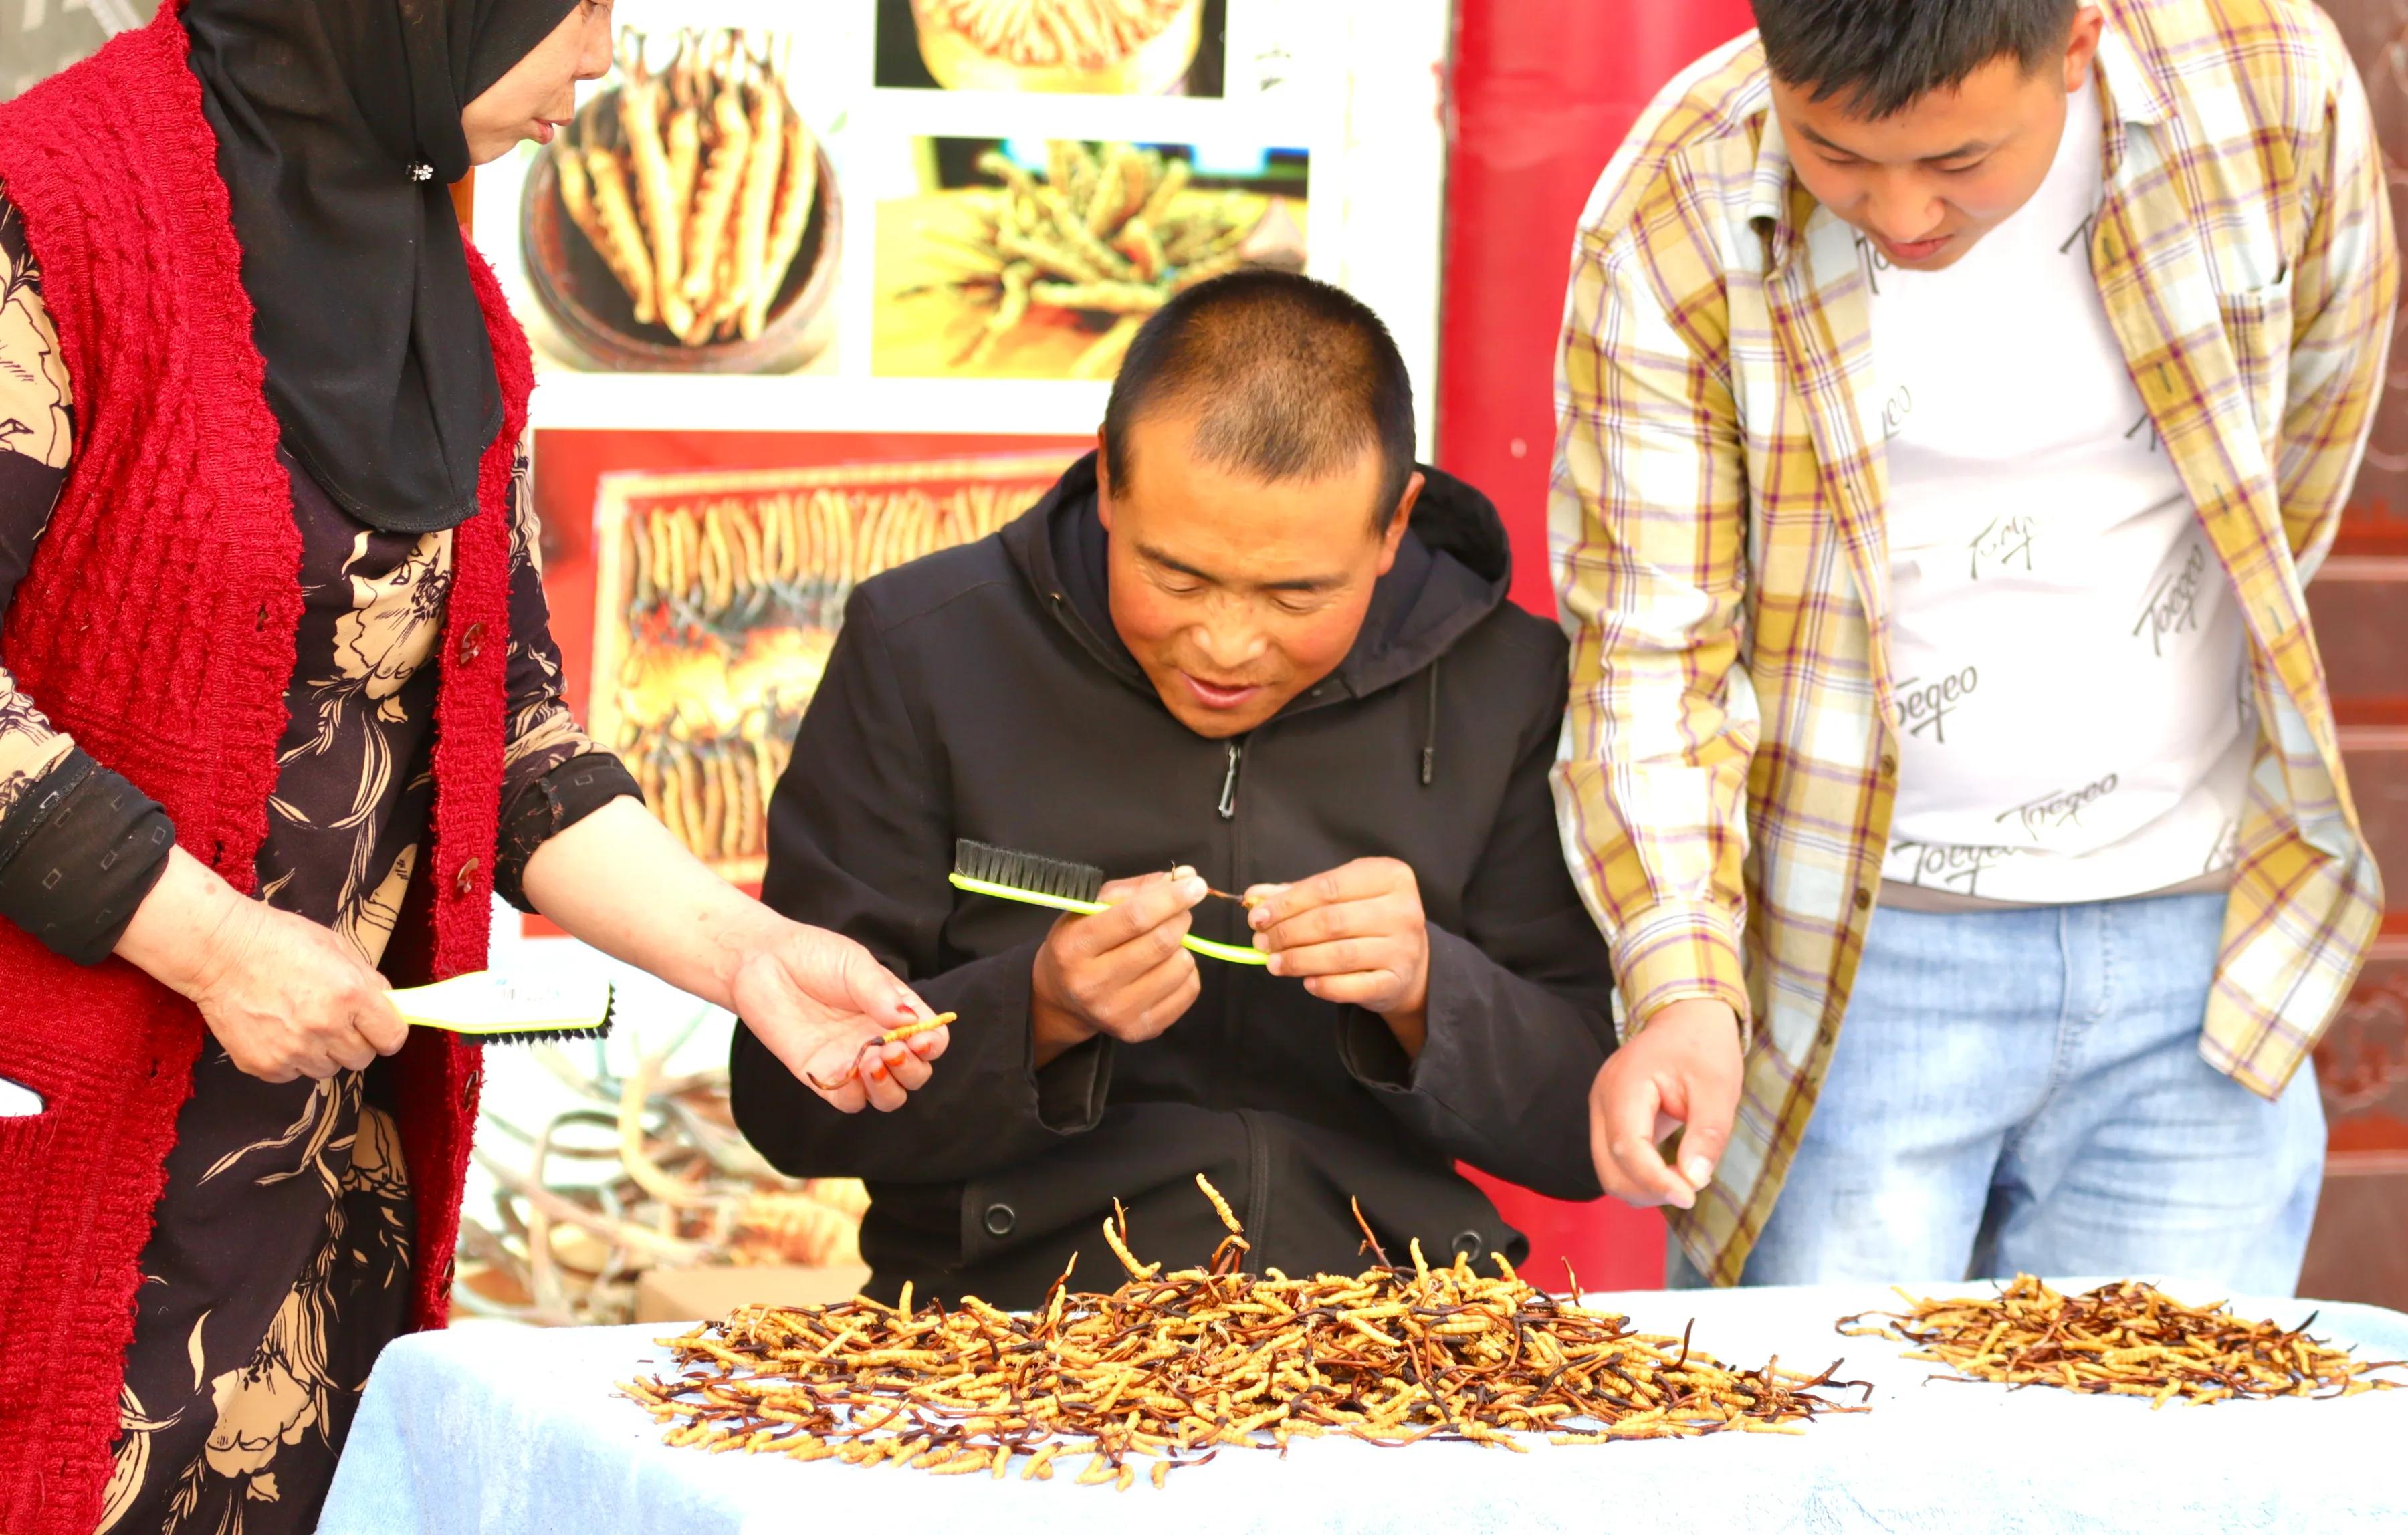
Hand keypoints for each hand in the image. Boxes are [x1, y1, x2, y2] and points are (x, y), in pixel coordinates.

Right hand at [117, 846, 405, 1082]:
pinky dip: (289, 1059)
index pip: (392, 1038)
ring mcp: (293, 1049)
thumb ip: (368, 981)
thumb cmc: (279, 941)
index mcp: (350, 995)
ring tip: (299, 1020)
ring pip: (328, 1069)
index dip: (387, 1032)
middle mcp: (325, 1027)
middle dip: (355, 1041)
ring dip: (321, 1051)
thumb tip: (390, 1006)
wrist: (220, 950)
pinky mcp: (264, 1065)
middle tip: (335, 1019)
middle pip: (362, 1058)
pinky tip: (276, 1030)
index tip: (379, 1027)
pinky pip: (293, 1074)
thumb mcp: (337, 947)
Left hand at [727, 920, 946, 1114]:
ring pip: (888, 1097)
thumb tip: (911, 1022)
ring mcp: (853, 1061)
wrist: (761, 961)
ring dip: (889, 1088)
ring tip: (872, 1062)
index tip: (919, 1038)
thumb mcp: (854, 963)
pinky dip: (856, 1095)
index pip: (931, 1039)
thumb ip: (880, 992)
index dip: (932, 1044)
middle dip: (912, 1069)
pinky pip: (849, 1101)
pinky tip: (849, 1072)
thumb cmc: (813, 955)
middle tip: (892, 1049)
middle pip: (915, 1074)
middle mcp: (880, 1041)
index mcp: (897, 1012)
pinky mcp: (822, 1076)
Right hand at [1030, 869, 1204, 1064]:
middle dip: (1180, 917)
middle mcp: (1092, 984)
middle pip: (1160, 942)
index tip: (1195, 885)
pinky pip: (1188, 991)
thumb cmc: (1079, 943)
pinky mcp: (1138, 1031)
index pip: (1134, 918)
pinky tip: (1165, 967)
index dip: (1170, 898)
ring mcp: (1117, 1013)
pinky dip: (1186, 972)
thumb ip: (1135, 890)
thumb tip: (1186, 877)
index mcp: (1075, 946)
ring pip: (1179, 967)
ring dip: (1182, 946)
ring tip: (1164, 944)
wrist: (1061, 1001)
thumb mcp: (1090, 907)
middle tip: (1180, 910)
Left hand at [1246, 858, 1430, 1050]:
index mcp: (1390, 876)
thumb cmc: (1369, 920)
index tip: (1257, 916)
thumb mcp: (1342, 897)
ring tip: (1273, 962)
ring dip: (1298, 960)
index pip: (1328, 887)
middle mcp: (1403, 910)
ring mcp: (1404, 949)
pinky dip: (1323, 985)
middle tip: (1261, 942)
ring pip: (1339, 954)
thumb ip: (1300, 894)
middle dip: (1287, 932)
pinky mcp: (1396, 982)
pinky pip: (1352, 987)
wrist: (1411, 962)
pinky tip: (1305, 982)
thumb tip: (1255, 895)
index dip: (1287, 903)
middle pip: (1331, 921)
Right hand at [1587, 997, 1742, 1209]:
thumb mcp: (1718, 1087)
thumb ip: (1707, 1134)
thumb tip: (1695, 1179)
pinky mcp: (1609, 1119)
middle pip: (1609, 1168)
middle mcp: (1601, 1100)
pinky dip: (1639, 1176)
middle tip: (1689, 1190)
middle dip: (1648, 1190)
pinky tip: (1668, 1171)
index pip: (1627, 1148)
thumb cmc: (1703, 1047)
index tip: (1690, 1196)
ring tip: (1681, 1181)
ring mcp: (1600, 1110)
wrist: (1686, 1018)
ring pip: (1608, 1171)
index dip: (1655, 1180)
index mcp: (1624, 1086)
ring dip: (1642, 1187)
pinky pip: (1614, 1161)